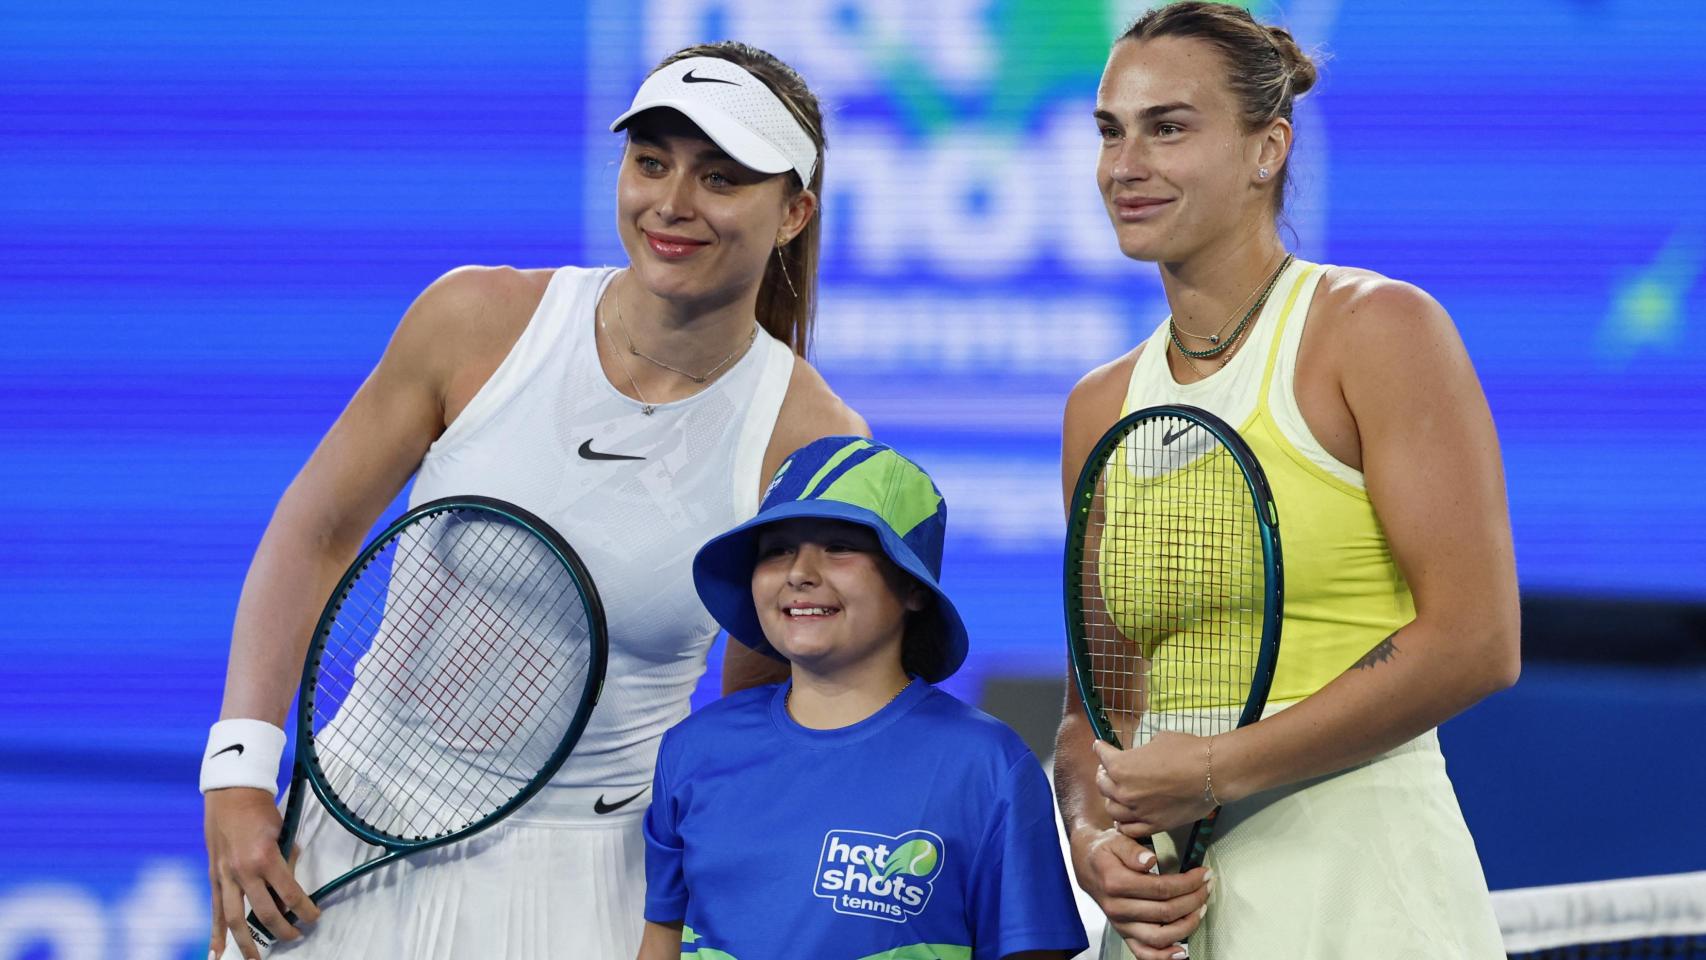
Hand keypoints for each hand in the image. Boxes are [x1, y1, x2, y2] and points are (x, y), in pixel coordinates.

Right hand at [205, 787, 318, 958]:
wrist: (231, 793)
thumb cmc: (260, 809)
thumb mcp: (282, 832)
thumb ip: (286, 859)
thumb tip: (291, 883)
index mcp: (265, 858)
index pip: (290, 893)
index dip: (304, 909)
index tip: (314, 917)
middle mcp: (243, 871)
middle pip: (265, 911)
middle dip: (282, 928)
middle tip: (294, 937)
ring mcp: (225, 876)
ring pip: (235, 918)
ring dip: (246, 942)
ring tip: (257, 959)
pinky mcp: (213, 876)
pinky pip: (214, 910)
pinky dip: (215, 933)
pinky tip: (217, 952)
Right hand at [1074, 826, 1209, 959]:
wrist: (1087, 864)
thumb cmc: (1104, 851)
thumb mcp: (1115, 839)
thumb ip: (1132, 849)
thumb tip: (1149, 861)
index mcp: (1115, 883)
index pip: (1161, 888)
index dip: (1187, 883)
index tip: (1203, 874)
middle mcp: (1117, 908)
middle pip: (1165, 912)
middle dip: (1193, 899)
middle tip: (1207, 887)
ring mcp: (1120, 924)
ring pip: (1159, 936)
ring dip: (1186, 925)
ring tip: (1201, 909)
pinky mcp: (1123, 933)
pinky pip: (1143, 953)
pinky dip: (1163, 956)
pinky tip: (1181, 951)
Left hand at [1092, 735, 1216, 836]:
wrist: (1212, 772)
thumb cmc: (1187, 751)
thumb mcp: (1157, 740)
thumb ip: (1141, 752)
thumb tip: (1140, 755)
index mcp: (1120, 765)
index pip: (1102, 755)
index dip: (1101, 749)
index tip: (1100, 746)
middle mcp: (1123, 790)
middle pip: (1102, 785)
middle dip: (1104, 775)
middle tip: (1107, 771)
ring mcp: (1137, 811)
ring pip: (1112, 810)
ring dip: (1111, 800)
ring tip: (1115, 795)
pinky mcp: (1153, 825)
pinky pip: (1129, 829)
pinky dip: (1123, 825)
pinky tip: (1123, 820)